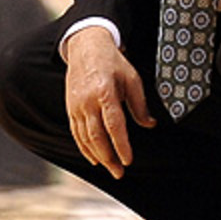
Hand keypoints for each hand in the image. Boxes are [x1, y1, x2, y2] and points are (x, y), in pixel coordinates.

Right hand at [65, 26, 155, 178]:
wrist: (86, 47)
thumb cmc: (113, 62)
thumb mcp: (132, 79)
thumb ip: (140, 104)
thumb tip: (150, 124)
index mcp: (105, 92)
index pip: (114, 125)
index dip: (121, 145)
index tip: (128, 160)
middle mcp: (88, 101)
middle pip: (97, 136)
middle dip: (108, 158)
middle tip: (119, 172)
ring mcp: (77, 106)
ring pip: (85, 138)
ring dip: (97, 156)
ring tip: (109, 168)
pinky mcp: (70, 108)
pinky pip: (76, 132)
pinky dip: (84, 147)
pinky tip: (93, 158)